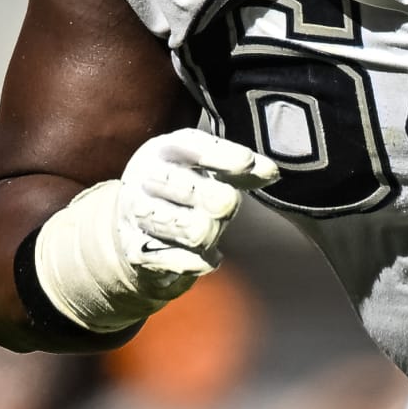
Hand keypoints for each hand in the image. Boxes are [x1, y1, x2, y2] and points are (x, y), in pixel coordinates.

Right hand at [34, 129, 277, 333]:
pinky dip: (200, 261)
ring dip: (208, 233)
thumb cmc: (184, 189)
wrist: (134, 226)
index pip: (193, 147)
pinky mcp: (136, 248)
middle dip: (218, 200)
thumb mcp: (210, 171)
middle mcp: (145, 176)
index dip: (222, 156)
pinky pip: (180, 259)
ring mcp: (137, 213)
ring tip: (210, 231)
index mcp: (163, 149)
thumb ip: (243, 171)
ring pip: (188, 227)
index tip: (247, 164)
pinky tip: (206, 258)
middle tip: (225, 207)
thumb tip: (272, 171)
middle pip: (190, 189)